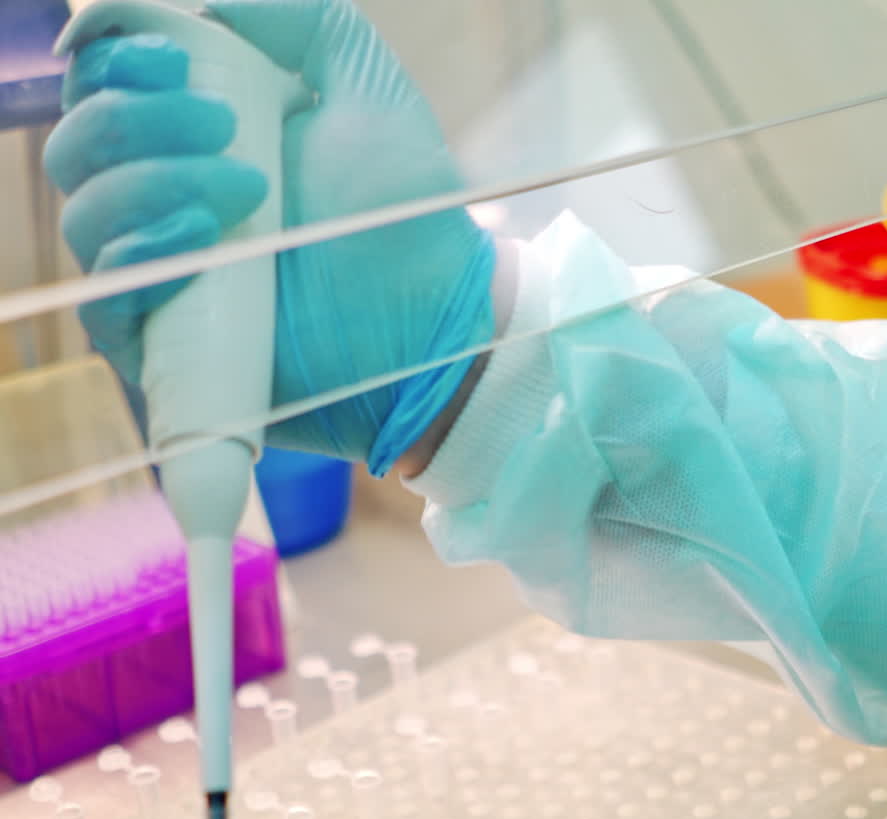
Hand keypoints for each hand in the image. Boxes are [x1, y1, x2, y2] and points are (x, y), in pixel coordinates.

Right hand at [45, 0, 494, 474]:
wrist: (434, 315)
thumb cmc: (404, 210)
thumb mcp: (364, 87)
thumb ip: (302, 23)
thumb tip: (209, 4)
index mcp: (191, 137)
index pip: (102, 86)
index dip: (114, 60)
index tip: (174, 62)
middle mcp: (163, 201)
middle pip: (81, 145)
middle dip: (138, 120)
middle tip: (227, 128)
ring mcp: (163, 275)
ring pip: (85, 215)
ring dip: (148, 184)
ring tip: (246, 191)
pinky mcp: (169, 345)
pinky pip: (105, 299)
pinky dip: (138, 255)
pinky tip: (200, 236)